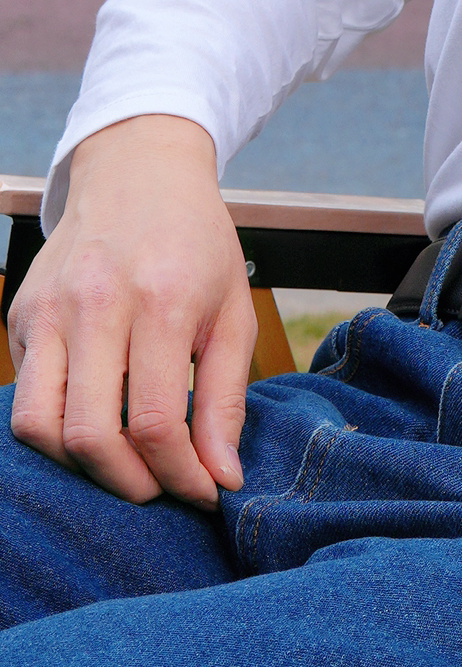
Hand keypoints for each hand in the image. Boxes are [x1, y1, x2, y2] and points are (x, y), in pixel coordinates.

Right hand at [8, 114, 255, 507]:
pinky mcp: (19, 316)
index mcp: (159, 303)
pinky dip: (56, 431)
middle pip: (89, 435)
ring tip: (126, 468)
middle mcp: (93, 306)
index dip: (180, 475)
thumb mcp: (234, 315)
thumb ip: (227, 400)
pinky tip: (97, 428)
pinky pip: (25, 397)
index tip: (204, 492)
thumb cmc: (198, 246)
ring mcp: (46, 311)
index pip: (154, 422)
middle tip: (162, 490)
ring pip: (38, 426)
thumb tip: (223, 476)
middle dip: (129, 484)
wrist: (138, 174)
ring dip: (82, 468)